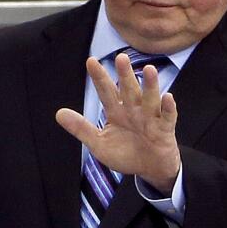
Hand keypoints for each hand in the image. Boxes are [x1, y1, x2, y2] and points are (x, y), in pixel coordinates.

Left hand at [55, 53, 180, 194]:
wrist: (150, 170)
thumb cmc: (125, 154)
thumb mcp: (99, 143)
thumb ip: (81, 128)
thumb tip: (58, 113)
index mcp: (116, 111)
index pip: (106, 92)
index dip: (99, 77)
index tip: (91, 61)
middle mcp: (134, 110)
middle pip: (129, 90)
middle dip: (125, 75)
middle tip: (121, 57)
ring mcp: (150, 118)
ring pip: (150, 98)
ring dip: (150, 85)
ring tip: (149, 69)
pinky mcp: (164, 129)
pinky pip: (167, 117)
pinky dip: (168, 108)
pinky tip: (167, 97)